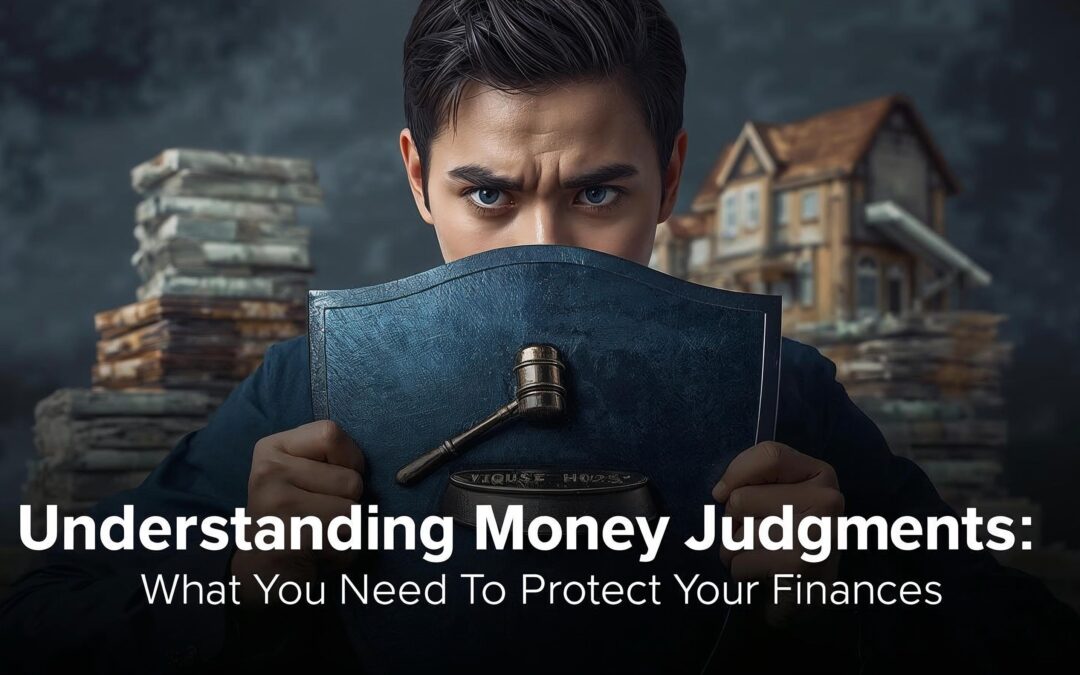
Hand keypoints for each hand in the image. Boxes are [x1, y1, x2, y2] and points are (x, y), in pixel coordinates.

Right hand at [231, 420, 364, 603]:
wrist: (262, 575)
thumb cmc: (296, 520)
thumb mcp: (303, 476)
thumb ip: (329, 460)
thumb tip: (363, 468)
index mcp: (272, 448)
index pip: (331, 433)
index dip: (350, 459)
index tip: (335, 480)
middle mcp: (268, 470)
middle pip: (351, 479)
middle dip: (349, 503)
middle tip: (318, 518)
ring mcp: (275, 503)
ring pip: (352, 510)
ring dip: (347, 531)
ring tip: (318, 536)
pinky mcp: (289, 536)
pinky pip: (346, 538)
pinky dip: (344, 552)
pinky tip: (317, 555)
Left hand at [712, 441, 843, 625]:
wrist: (810, 600)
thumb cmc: (784, 541)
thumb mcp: (776, 497)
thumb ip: (753, 479)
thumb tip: (722, 492)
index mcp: (822, 475)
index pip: (769, 455)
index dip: (736, 474)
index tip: (724, 494)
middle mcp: (827, 500)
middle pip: (741, 499)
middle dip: (735, 523)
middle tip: (760, 539)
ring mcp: (816, 533)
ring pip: (737, 534)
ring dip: (737, 551)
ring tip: (763, 559)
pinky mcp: (800, 565)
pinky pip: (739, 561)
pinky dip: (742, 573)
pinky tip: (765, 578)